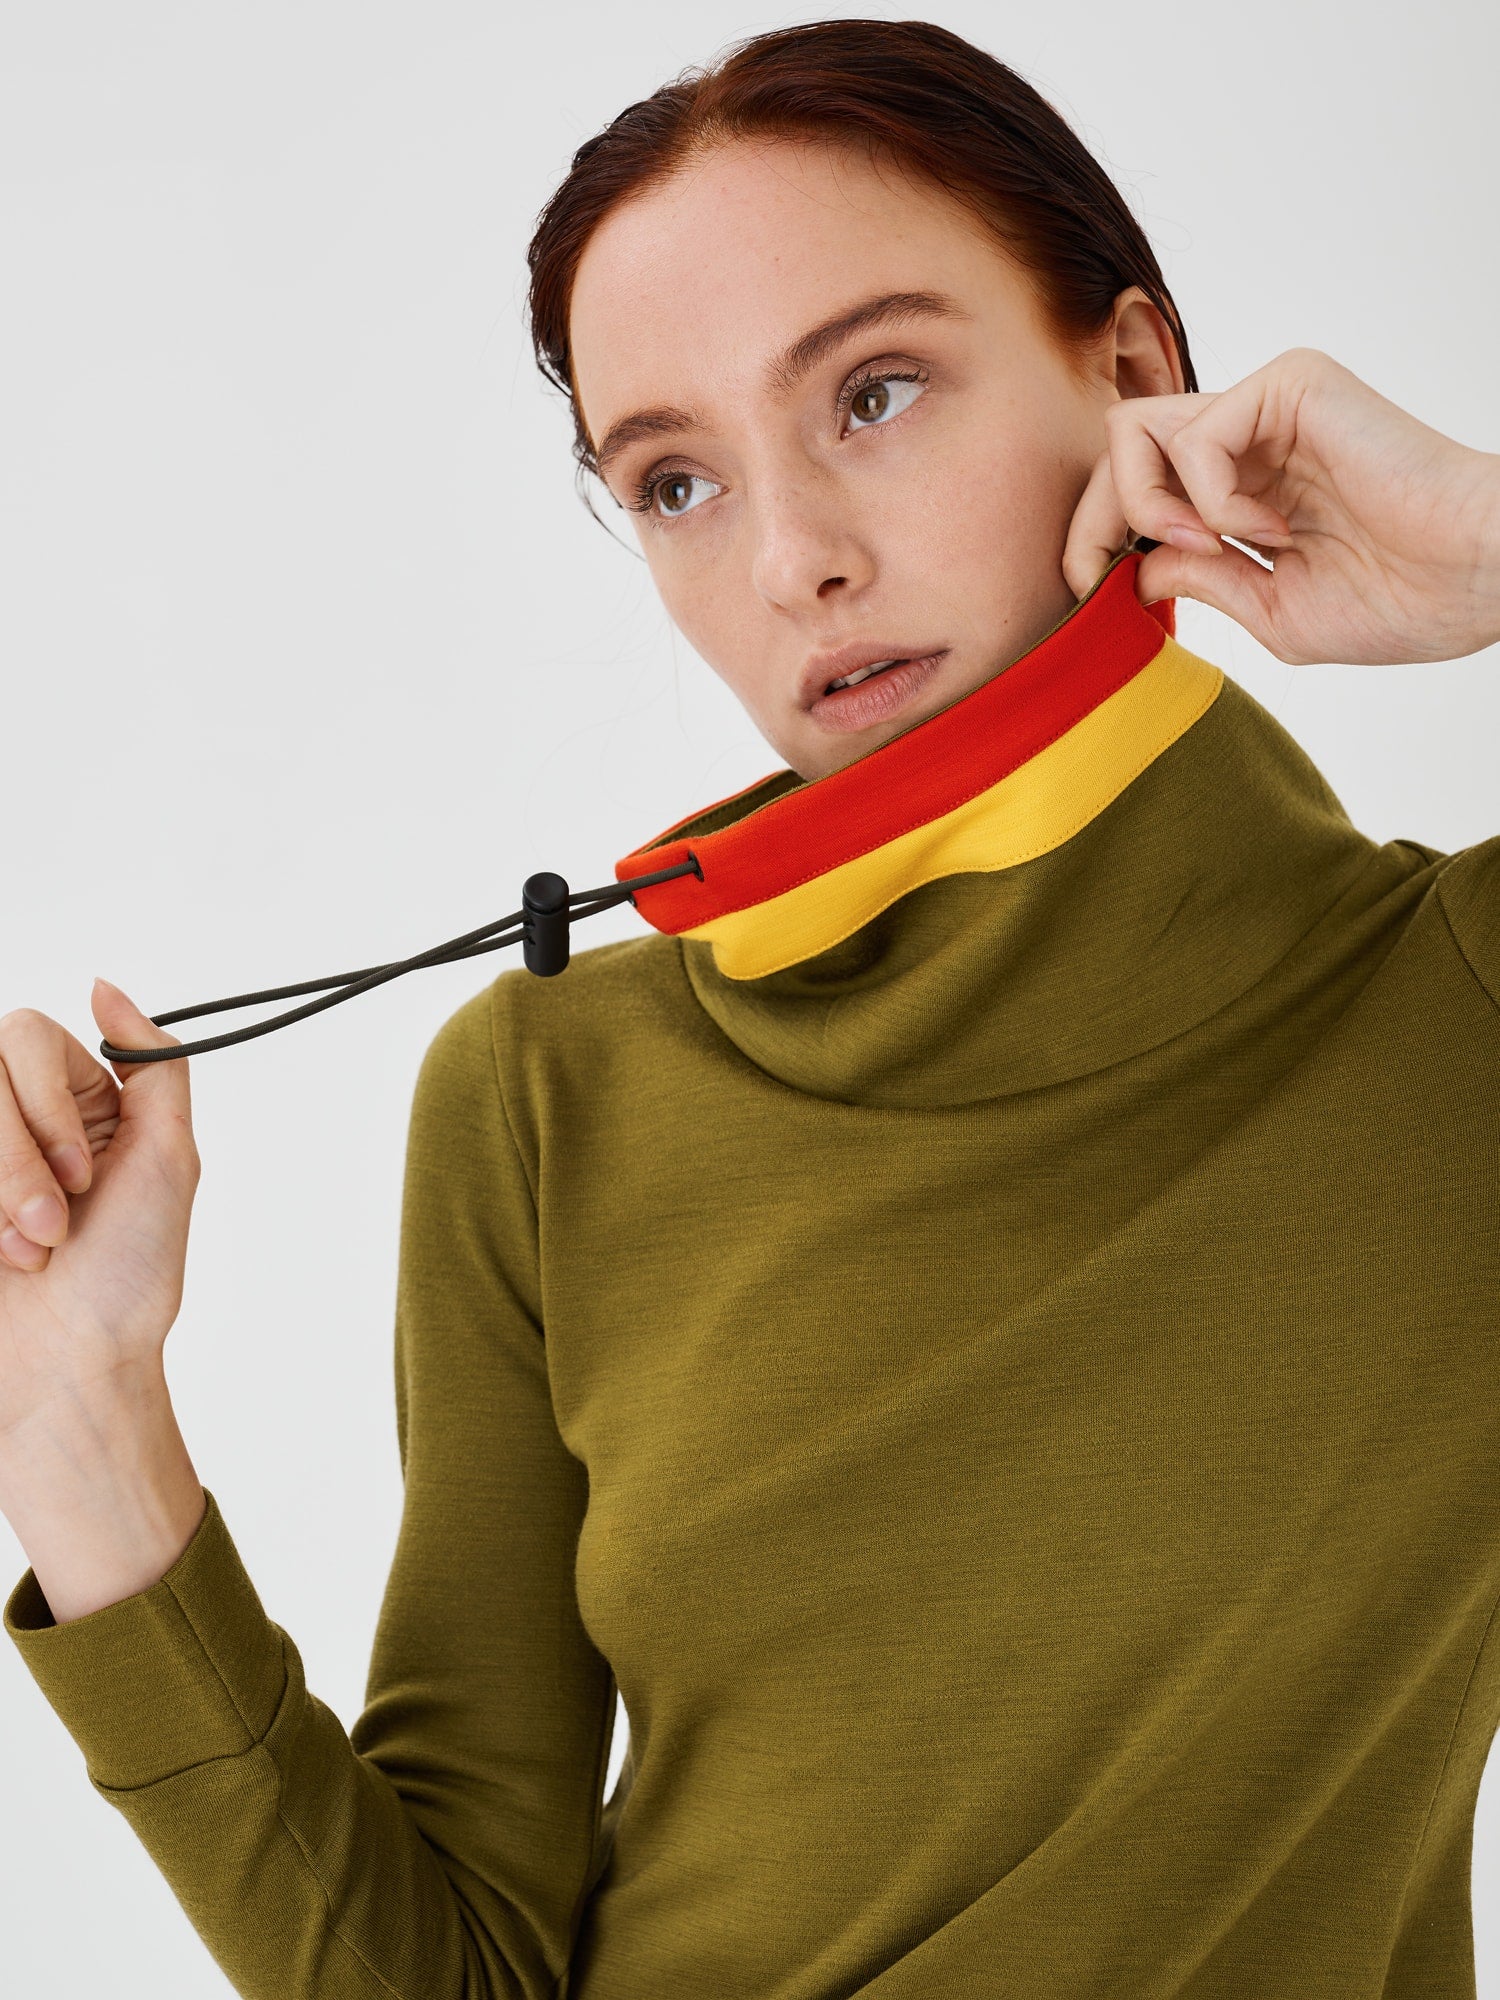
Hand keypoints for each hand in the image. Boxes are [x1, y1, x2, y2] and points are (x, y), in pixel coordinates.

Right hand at [0, 980, 200, 1448]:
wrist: (69, 1373)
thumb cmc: (126, 1282)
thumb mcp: (170, 1160)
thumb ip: (153, 1064)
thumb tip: (105, 987)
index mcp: (74, 1101)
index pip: (23, 1035)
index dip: (46, 1103)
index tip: (84, 1175)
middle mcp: (14, 1122)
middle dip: (18, 1154)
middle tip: (53, 1227)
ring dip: (0, 1185)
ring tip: (28, 1253)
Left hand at [1064, 346, 1499, 665]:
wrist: (1480, 577)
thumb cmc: (1402, 601)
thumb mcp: (1271, 608)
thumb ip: (1199, 578)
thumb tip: (1130, 565)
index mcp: (1244, 485)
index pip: (1135, 485)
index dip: (1092, 532)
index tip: (1082, 587)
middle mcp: (1249, 434)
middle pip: (1118, 446)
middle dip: (1092, 516)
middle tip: (1100, 573)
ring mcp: (1267, 405)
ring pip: (1136, 428)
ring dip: (1151, 505)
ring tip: (1222, 545)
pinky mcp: (1290, 385)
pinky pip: (1195, 433)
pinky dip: (1211, 496)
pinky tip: (1273, 526)